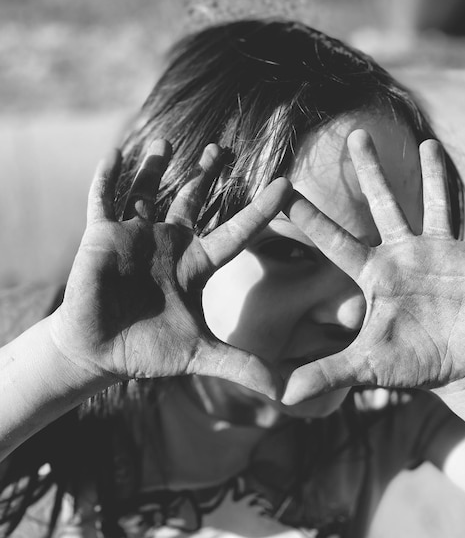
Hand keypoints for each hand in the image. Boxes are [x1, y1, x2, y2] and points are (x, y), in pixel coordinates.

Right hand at [49, 141, 291, 397]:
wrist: (102, 353)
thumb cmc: (151, 352)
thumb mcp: (202, 357)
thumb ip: (244, 368)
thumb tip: (290, 394)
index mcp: (196, 264)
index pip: (236, 230)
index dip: (261, 209)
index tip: (286, 184)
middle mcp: (169, 244)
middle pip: (192, 200)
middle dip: (205, 174)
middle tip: (220, 148)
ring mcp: (135, 237)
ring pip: (148, 191)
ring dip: (156, 167)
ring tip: (169, 143)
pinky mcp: (101, 237)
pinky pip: (103, 199)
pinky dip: (108, 177)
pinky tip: (117, 153)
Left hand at [282, 130, 464, 404]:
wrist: (464, 361)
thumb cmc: (418, 360)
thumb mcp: (370, 365)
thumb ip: (327, 373)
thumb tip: (281, 396)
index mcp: (374, 274)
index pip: (334, 240)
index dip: (309, 217)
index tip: (284, 190)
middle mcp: (401, 255)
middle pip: (379, 205)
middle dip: (367, 171)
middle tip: (351, 134)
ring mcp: (435, 250)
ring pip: (424, 201)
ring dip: (421, 170)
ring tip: (420, 141)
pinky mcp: (463, 253)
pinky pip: (460, 213)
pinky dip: (456, 187)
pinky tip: (441, 154)